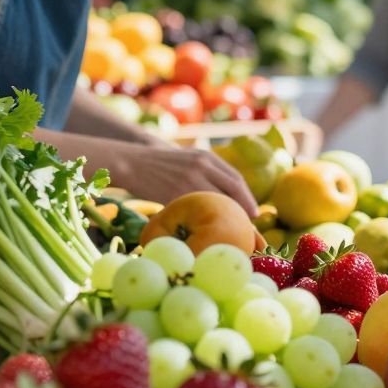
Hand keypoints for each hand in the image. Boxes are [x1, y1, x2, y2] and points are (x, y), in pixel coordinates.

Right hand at [106, 145, 257, 214]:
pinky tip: (206, 229)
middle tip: (250, 224)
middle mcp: (202, 166)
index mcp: (207, 157)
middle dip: (244, 209)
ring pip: (216, 201)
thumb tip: (232, 196)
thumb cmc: (164, 163)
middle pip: (232, 191)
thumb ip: (209, 171)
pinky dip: (203, 220)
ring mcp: (189, 179)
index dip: (248, 197)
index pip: (236, 180)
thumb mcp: (190, 158)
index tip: (254, 212)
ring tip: (231, 229)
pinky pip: (194, 210)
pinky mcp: (175, 194)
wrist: (133, 161)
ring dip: (226, 217)